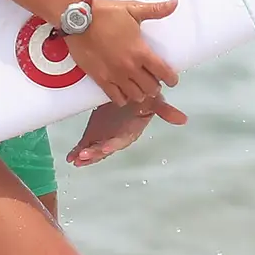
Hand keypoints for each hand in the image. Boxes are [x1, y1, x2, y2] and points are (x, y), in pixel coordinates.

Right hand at [63, 0, 179, 104]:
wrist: (79, 19)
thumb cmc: (106, 13)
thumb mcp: (133, 9)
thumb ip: (156, 10)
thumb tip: (174, 2)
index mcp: (140, 51)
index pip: (164, 73)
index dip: (171, 79)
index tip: (171, 79)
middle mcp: (129, 67)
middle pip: (151, 88)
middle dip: (156, 86)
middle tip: (153, 80)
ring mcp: (114, 75)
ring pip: (135, 96)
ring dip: (140, 93)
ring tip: (139, 87)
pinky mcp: (100, 79)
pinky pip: (115, 97)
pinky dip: (122, 98)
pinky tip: (123, 92)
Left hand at [69, 96, 187, 166]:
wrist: (129, 95)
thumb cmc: (142, 99)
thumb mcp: (154, 102)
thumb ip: (166, 111)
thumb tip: (184, 119)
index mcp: (129, 132)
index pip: (121, 141)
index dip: (113, 144)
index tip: (106, 147)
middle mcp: (116, 138)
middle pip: (105, 148)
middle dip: (95, 153)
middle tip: (83, 156)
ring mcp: (103, 138)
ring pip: (94, 150)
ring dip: (85, 155)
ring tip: (76, 159)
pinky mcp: (93, 135)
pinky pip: (84, 145)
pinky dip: (77, 151)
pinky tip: (70, 156)